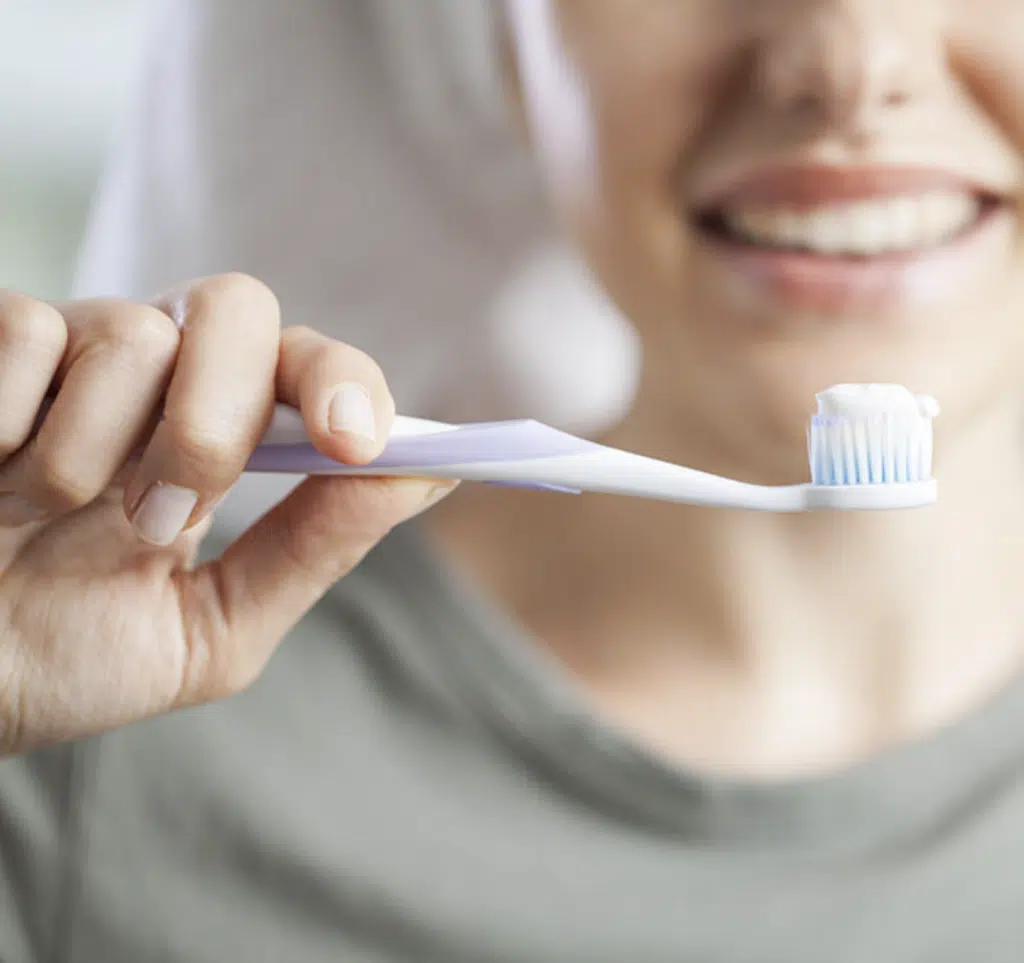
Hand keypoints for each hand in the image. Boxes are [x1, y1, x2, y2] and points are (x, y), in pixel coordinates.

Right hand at [0, 275, 453, 754]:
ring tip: (36, 518)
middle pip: (239, 309)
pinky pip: (25, 335)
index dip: (344, 384)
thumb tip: (429, 477)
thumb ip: (315, 547)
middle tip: (160, 520)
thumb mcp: (213, 627)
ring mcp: (73, 347)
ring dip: (88, 459)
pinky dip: (5, 430)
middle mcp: (160, 372)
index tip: (352, 443)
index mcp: (226, 432)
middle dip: (213, 423)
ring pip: (132, 335)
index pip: (311, 364)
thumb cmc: (71, 656)